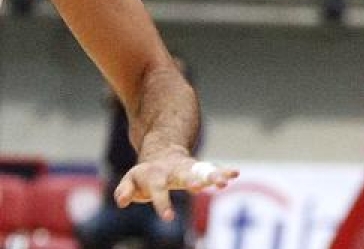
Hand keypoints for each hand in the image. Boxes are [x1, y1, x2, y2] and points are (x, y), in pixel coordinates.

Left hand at [114, 147, 238, 219]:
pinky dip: (224, 171)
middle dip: (193, 180)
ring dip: (214, 176)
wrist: (164, 153)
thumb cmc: (146, 174)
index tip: (168, 217)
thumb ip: (125, 190)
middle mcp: (175, 170)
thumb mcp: (131, 180)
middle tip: (200, 187)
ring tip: (225, 182)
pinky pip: (214, 169)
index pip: (158, 190)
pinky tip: (235, 173)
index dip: (162, 202)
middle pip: (185, 175)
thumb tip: (122, 201)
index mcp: (156, 174)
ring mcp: (190, 168)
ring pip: (203, 170)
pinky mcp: (202, 169)